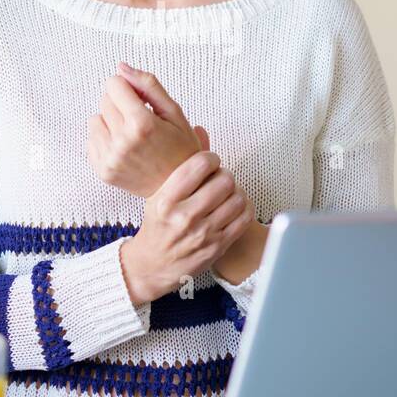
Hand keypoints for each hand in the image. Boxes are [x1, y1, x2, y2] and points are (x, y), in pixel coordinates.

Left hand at [87, 61, 208, 197]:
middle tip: (139, 120)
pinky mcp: (102, 170)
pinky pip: (91, 140)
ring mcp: (110, 159)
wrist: (180, 190)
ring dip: (110, 122)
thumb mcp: (174, 112)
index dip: (129, 88)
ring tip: (131, 135)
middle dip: (120, 104)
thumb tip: (121, 67)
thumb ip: (148, 85)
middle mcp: (122, 142)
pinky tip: (124, 149)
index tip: (141, 101)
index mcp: (142, 124)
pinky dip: (105, 140)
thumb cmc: (181, 149)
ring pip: (95, 119)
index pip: (114, 84)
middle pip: (104, 100)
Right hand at [119, 150, 252, 305]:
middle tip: (219, 179)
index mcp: (166, 200)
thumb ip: (182, 166)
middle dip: (224, 175)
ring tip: (227, 193)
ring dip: (236, 192)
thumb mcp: (159, 195)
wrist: (152, 266)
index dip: (211, 158)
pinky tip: (234, 207)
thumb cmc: (157, 225)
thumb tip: (201, 130)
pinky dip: (244, 208)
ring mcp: (203, 234)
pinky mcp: (217, 247)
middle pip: (224, 180)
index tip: (210, 162)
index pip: (200, 165)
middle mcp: (184, 217)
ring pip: (237, 198)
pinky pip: (244, 218)